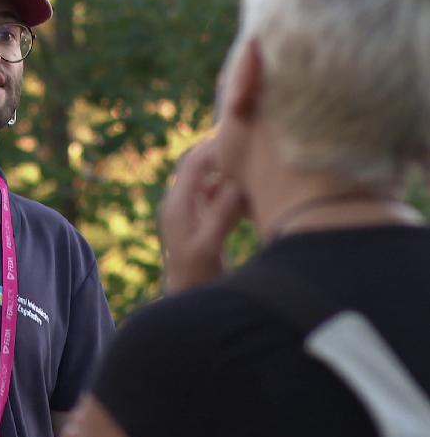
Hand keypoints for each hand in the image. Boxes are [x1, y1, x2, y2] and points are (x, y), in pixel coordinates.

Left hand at [158, 137, 245, 293]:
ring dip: (233, 174)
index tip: (242, 135)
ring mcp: (192, 212)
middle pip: (203, 167)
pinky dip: (235, 192)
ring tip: (259, 163)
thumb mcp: (209, 246)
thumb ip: (221, 215)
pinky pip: (219, 197)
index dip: (215, 146)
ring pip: (214, 181)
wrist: (187, 301)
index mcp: (178, 205)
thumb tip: (238, 184)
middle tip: (255, 143)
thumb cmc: (195, 278)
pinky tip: (256, 193)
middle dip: (226, 155)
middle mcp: (182, 203)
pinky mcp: (203, 222)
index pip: (194, 163)